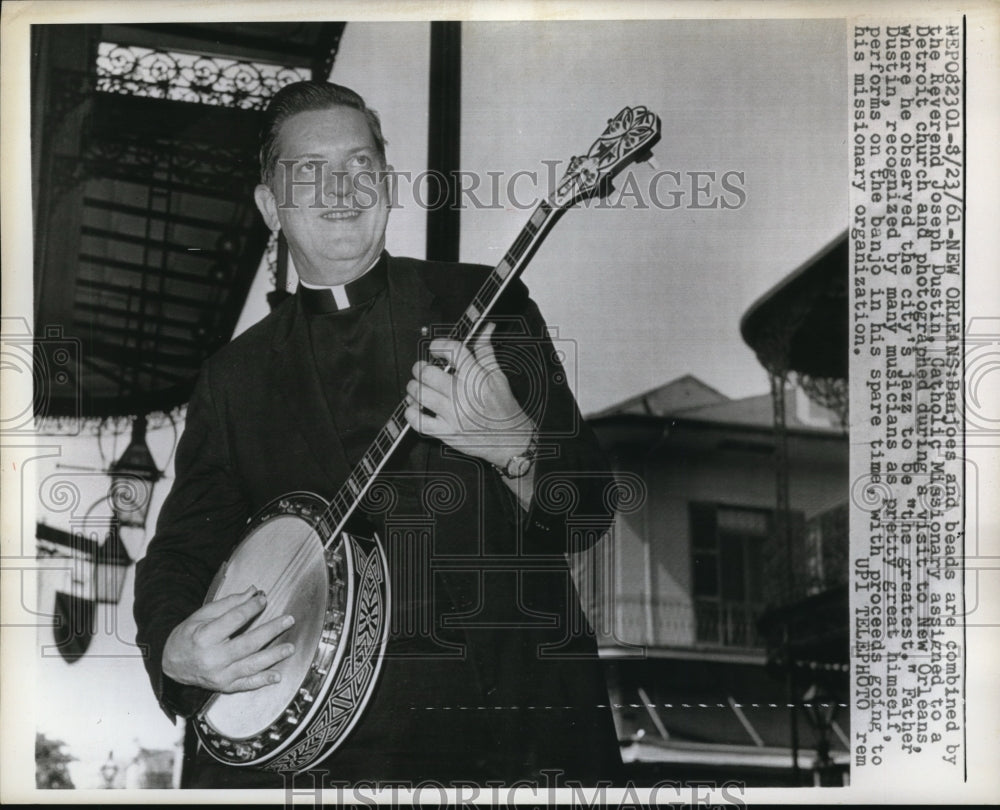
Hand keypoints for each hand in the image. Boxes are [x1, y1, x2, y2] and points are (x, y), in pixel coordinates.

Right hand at [162, 586, 295, 692]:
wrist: (171, 664)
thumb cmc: (188, 636)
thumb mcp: (202, 615)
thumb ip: (229, 604)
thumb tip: (253, 592)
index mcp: (204, 637)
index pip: (234, 619)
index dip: (252, 607)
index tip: (263, 599)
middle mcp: (213, 658)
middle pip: (248, 643)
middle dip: (271, 630)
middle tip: (288, 620)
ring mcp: (219, 675)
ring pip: (251, 665)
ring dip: (273, 656)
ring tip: (289, 647)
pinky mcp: (224, 686)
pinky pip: (246, 684)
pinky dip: (262, 681)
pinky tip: (277, 676)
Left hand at [404, 321, 533, 467]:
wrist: (512, 440)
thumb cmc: (504, 409)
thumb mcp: (498, 376)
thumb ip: (485, 351)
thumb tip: (485, 329)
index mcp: (476, 378)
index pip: (452, 351)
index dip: (438, 345)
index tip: (435, 348)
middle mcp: (463, 396)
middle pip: (427, 373)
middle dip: (421, 367)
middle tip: (423, 369)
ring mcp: (453, 416)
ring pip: (418, 394)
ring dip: (414, 387)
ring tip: (419, 387)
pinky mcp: (446, 433)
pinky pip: (417, 421)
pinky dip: (411, 412)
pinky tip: (417, 407)